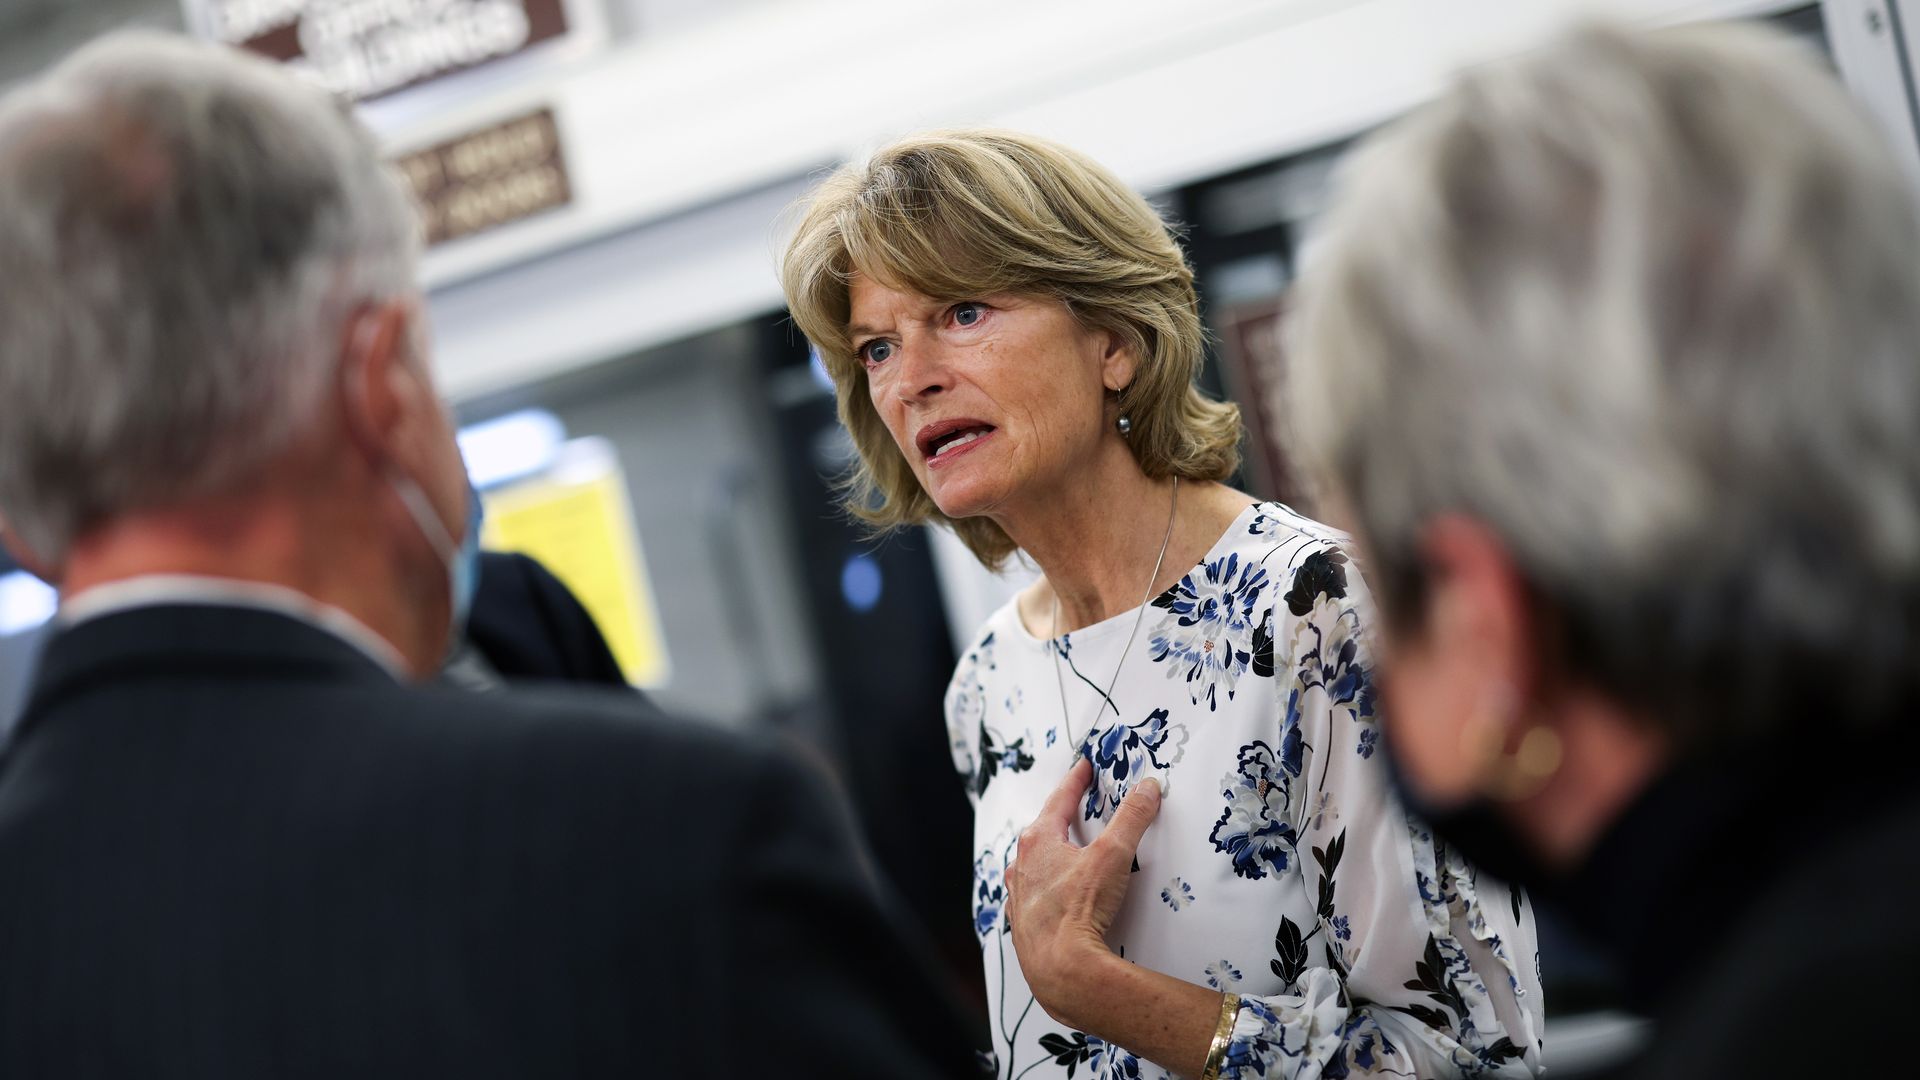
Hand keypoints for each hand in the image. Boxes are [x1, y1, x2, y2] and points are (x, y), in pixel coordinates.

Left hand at [1007, 757, 1162, 1027]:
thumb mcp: (1113, 855)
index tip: (1083, 767)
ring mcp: (1018, 896)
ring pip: (1030, 866)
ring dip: (1046, 855)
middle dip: (1057, 818)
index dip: (1075, 781)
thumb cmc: (1080, 908)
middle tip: (1071, 805)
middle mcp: (1020, 865)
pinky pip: (1030, 897)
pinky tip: (1050, 896)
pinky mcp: (1023, 924)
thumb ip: (1132, 818)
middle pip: (1041, 831)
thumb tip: (1148, 788)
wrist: (1060, 968)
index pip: (1059, 800)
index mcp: (1039, 841)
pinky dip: (1042, 889)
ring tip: (1060, 851)